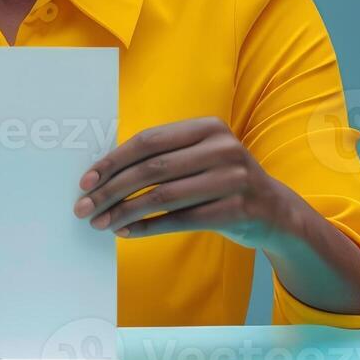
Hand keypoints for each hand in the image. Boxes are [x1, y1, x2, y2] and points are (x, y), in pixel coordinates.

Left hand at [72, 116, 294, 249]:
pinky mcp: (236, 210)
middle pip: (152, 169)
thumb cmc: (222, 180)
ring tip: (101, 223)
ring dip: (125, 211)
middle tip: (84, 207)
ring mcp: (233, 179)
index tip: (86, 181)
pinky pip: (181, 220)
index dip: (113, 161)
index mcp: (208, 127)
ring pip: (163, 197)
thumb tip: (103, 175)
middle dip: (111, 190)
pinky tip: (127, 232)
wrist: (274, 210)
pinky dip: (148, 227)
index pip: (148, 141)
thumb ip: (163, 157)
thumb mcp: (201, 156)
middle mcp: (222, 148)